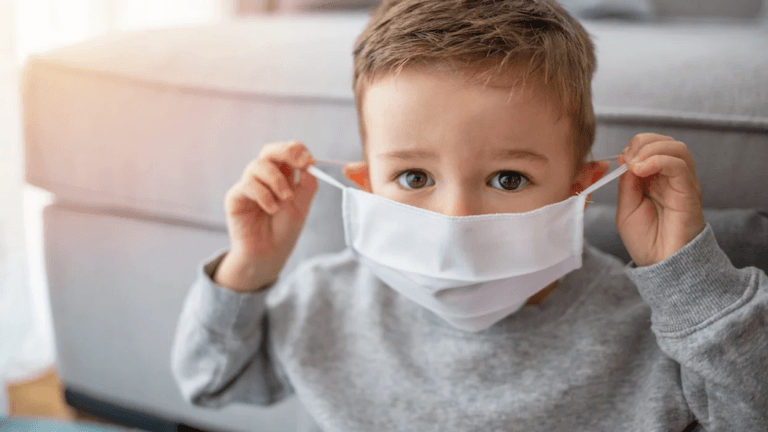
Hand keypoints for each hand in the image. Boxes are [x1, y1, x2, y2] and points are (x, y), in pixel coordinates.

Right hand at [221, 141, 316, 289]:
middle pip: (269, 150)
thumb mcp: (302, 205)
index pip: (287, 152)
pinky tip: (272, 209)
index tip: (310, 161)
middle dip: (286, 152)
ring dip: (277, 180)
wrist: (269, 254)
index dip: (298, 151)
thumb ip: (307, 184)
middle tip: (301, 164)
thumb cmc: (284, 230)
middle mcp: (264, 177)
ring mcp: (249, 185)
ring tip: (285, 199)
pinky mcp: (236, 196)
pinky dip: (264, 195)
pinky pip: (248, 184)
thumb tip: (309, 163)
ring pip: (258, 165)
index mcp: (282, 175)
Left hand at [616, 133, 705, 266]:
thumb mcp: (626, 208)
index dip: (633, 147)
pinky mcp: (690, 191)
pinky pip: (679, 165)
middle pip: (664, 142)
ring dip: (651, 149)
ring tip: (635, 166)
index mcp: (655, 179)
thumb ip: (627, 183)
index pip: (650, 146)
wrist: (661, 264)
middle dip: (641, 143)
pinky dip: (659, 160)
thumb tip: (628, 160)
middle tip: (628, 161)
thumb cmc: (645, 240)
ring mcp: (682, 183)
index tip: (621, 161)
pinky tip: (642, 170)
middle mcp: (671, 178)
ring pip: (676, 148)